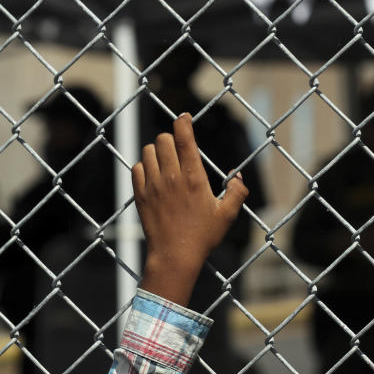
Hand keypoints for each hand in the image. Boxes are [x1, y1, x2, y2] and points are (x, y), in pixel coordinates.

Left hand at [132, 113, 248, 306]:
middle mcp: (171, 177)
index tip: (184, 116)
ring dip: (157, 151)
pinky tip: (153, 175)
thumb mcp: (227, 215)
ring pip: (148, 151)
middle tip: (178, 148)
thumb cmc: (203, 237)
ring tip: (166, 161)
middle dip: (171, 138)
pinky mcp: (140, 195)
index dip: (183, 122)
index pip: (184, 138)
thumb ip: (237, 192)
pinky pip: (137, 168)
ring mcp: (153, 186)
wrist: (174, 256)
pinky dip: (144, 166)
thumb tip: (237, 175)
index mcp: (194, 178)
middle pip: (163, 139)